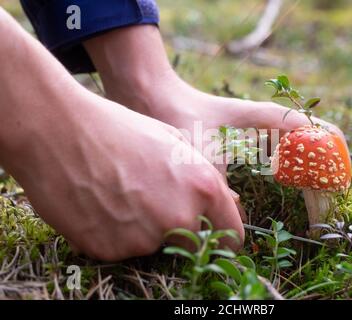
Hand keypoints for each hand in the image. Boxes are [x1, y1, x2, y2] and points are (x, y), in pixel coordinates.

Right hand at [1, 91, 243, 260]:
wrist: (58, 130)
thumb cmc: (119, 129)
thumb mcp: (174, 142)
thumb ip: (203, 179)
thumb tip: (226, 204)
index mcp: (202, 187)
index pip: (232, 234)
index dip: (226, 238)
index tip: (217, 240)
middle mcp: (179, 217)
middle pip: (194, 246)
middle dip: (182, 231)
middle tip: (155, 205)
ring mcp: (144, 238)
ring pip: (154, 245)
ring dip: (144, 229)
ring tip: (119, 194)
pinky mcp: (110, 250)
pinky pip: (122, 248)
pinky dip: (116, 233)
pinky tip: (100, 203)